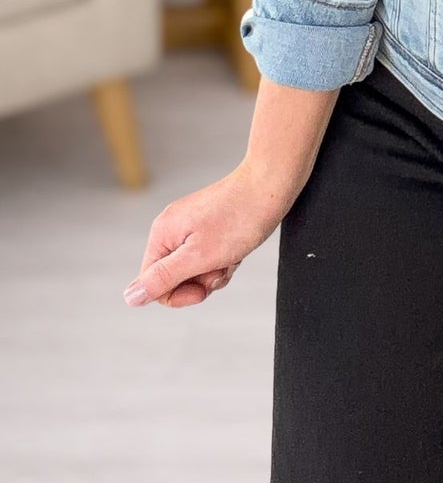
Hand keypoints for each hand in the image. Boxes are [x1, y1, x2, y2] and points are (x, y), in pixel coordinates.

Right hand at [122, 162, 291, 309]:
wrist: (271, 185)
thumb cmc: (239, 219)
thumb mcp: (198, 257)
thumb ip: (163, 278)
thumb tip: (130, 297)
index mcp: (162, 234)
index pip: (153, 283)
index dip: (178, 295)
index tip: (203, 291)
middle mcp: (172, 228)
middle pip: (176, 277)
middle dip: (201, 281)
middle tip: (221, 266)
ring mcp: (191, 225)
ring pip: (196, 269)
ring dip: (217, 270)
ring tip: (232, 255)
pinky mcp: (210, 225)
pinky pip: (210, 256)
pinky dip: (225, 259)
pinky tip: (238, 250)